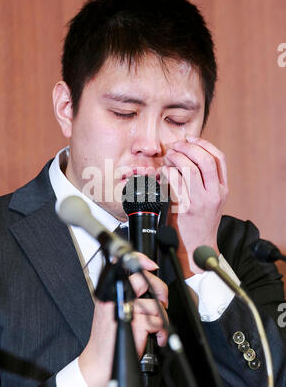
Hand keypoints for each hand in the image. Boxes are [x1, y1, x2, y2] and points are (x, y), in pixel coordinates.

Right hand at [78, 253, 167, 386]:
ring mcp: (123, 309)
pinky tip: (155, 337)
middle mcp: (114, 297)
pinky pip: (157, 320)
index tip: (151, 264)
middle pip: (143, 280)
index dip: (140, 260)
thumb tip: (146, 282)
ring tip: (156, 325)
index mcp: (109, 292)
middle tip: (162, 299)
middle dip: (160, 289)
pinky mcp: (133, 324)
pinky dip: (161, 331)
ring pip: (154, 302)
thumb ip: (125, 294)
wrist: (97, 362)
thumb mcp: (111, 309)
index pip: (121, 265)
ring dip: (161, 316)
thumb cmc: (107, 338)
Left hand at [162, 136, 227, 275]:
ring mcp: (200, 201)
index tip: (190, 139)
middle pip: (205, 160)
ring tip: (169, 157)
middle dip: (188, 148)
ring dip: (176, 158)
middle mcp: (214, 194)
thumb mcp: (211, 199)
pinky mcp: (185, 208)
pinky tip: (164, 171)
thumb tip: (187, 155)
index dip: (204, 144)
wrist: (197, 247)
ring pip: (189, 169)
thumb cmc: (200, 221)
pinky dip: (168, 172)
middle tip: (176, 146)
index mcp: (222, 189)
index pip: (219, 159)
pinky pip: (175, 182)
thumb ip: (205, 180)